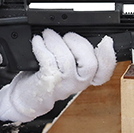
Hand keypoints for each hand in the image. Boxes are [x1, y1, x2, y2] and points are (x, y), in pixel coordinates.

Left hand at [0, 30, 115, 122]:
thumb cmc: (45, 79)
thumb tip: (77, 34)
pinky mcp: (48, 81)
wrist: (25, 99)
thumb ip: (75, 55)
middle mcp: (78, 83)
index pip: (104, 71)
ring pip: (66, 58)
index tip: (106, 41)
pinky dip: (41, 46)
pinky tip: (38, 42)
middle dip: (78, 43)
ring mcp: (64, 84)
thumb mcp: (65, 69)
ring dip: (55, 41)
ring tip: (47, 35)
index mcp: (85, 78)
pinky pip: (48, 59)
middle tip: (65, 37)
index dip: (108, 56)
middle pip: (90, 63)